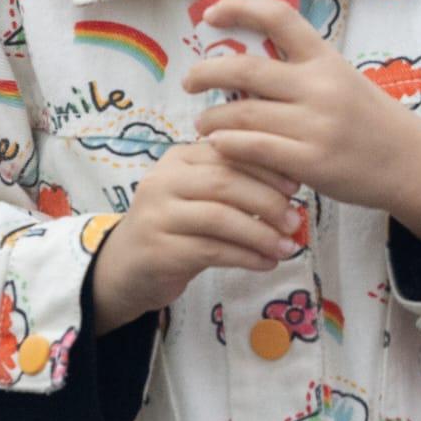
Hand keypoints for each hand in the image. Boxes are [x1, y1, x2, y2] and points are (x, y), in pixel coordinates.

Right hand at [88, 139, 304, 333]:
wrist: (125, 268)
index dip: (266, 167)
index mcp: (178, 158)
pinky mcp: (159, 251)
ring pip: (220, 218)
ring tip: (287, 246)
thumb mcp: (198, 196)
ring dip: (260, 233)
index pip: (228, 152)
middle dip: (267, 200)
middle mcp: (163, 181)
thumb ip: (231, 183)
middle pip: (225, 182)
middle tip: (294, 220)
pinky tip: (266, 263)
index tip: (295, 185)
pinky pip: (212, 250)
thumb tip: (290, 183)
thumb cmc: (174, 227)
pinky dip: (246, 256)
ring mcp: (157, 216)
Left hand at [182, 0, 420, 258]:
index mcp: (325, 58)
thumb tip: (241, 66)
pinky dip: (228, 145)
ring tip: (204, 123)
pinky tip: (218, 145)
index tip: (211, 14)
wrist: (407, 160)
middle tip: (189, 81)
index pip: (278, 16)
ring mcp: (316, 125)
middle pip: (246, 70)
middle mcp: (320, 86)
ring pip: (242, 114)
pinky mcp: (312, 161)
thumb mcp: (340, 79)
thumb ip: (299, 71)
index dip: (239, 6)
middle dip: (206, 73)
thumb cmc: (367, 119)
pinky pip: (255, 149)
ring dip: (212, 119)